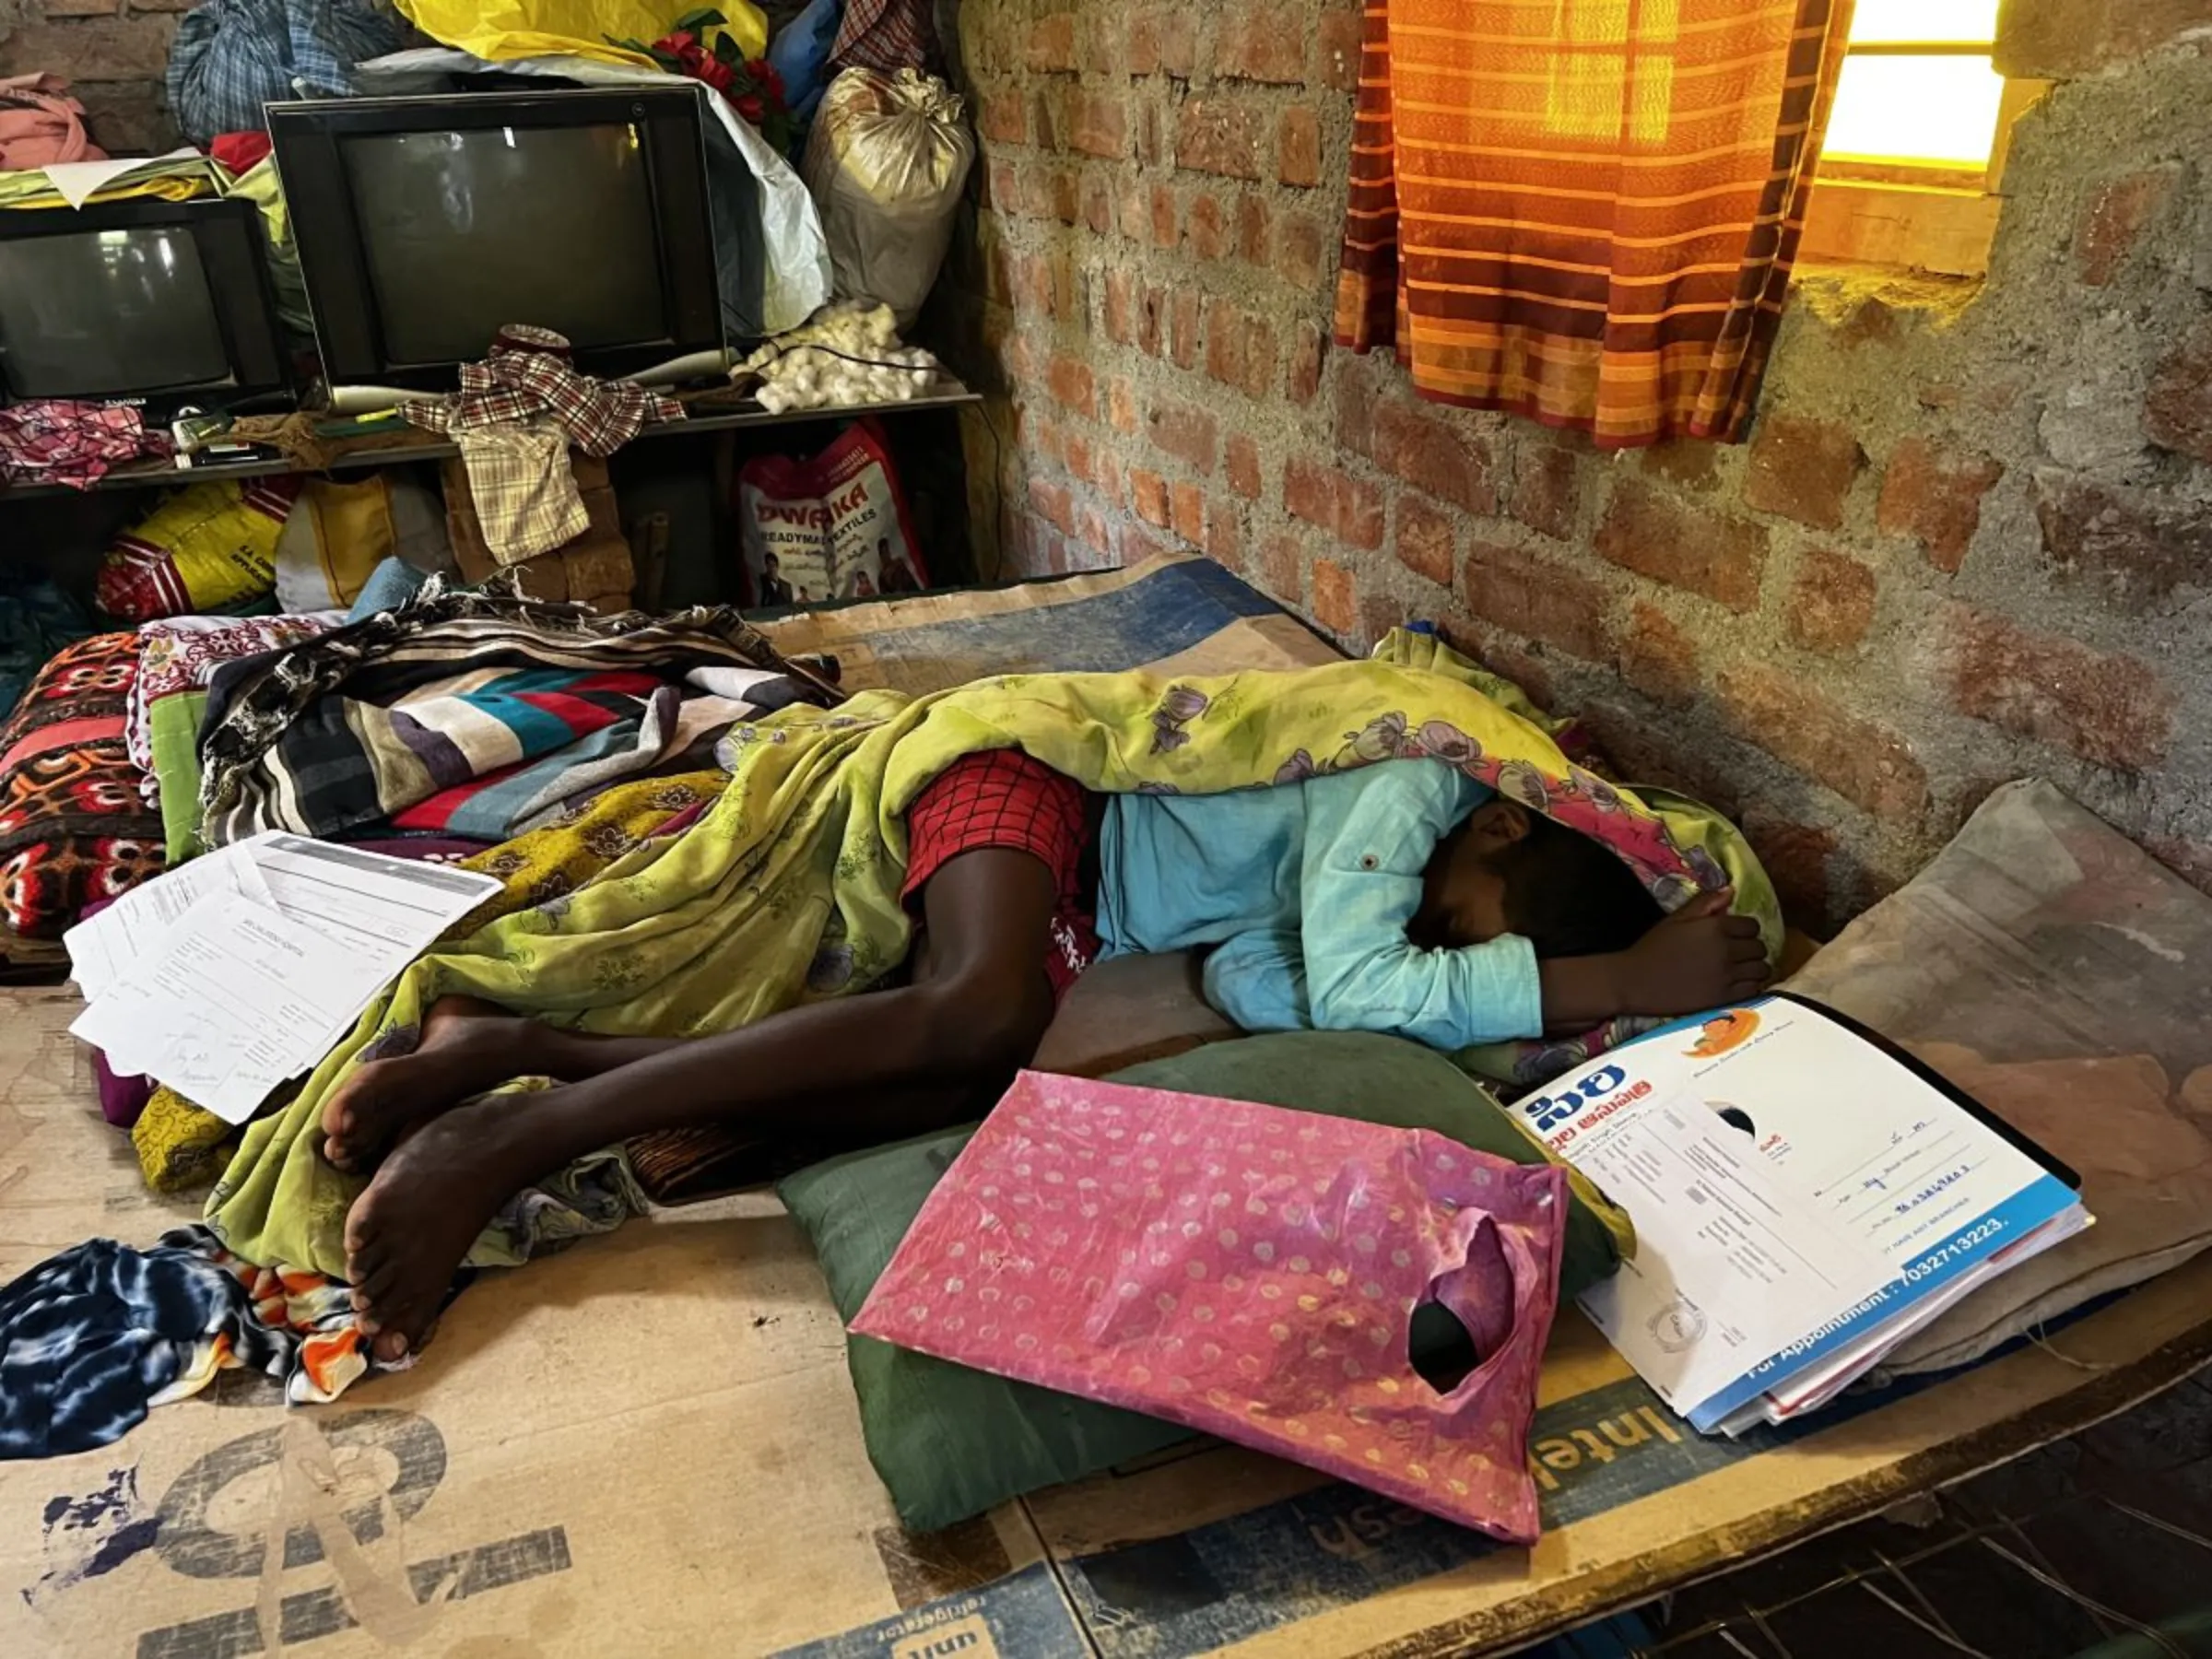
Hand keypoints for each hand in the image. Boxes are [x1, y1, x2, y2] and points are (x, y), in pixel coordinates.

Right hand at [1614, 888, 1771, 1016]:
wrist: (1635, 981)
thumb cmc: (1653, 948)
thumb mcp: (1676, 919)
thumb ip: (1705, 902)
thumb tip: (1731, 890)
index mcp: (1715, 927)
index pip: (1752, 926)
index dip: (1745, 930)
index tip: (1735, 936)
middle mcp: (1726, 949)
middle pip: (1760, 947)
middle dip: (1752, 949)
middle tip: (1739, 954)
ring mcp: (1727, 975)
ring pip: (1761, 969)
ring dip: (1755, 968)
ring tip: (1742, 970)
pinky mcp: (1724, 997)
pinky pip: (1754, 989)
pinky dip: (1751, 986)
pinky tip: (1738, 984)